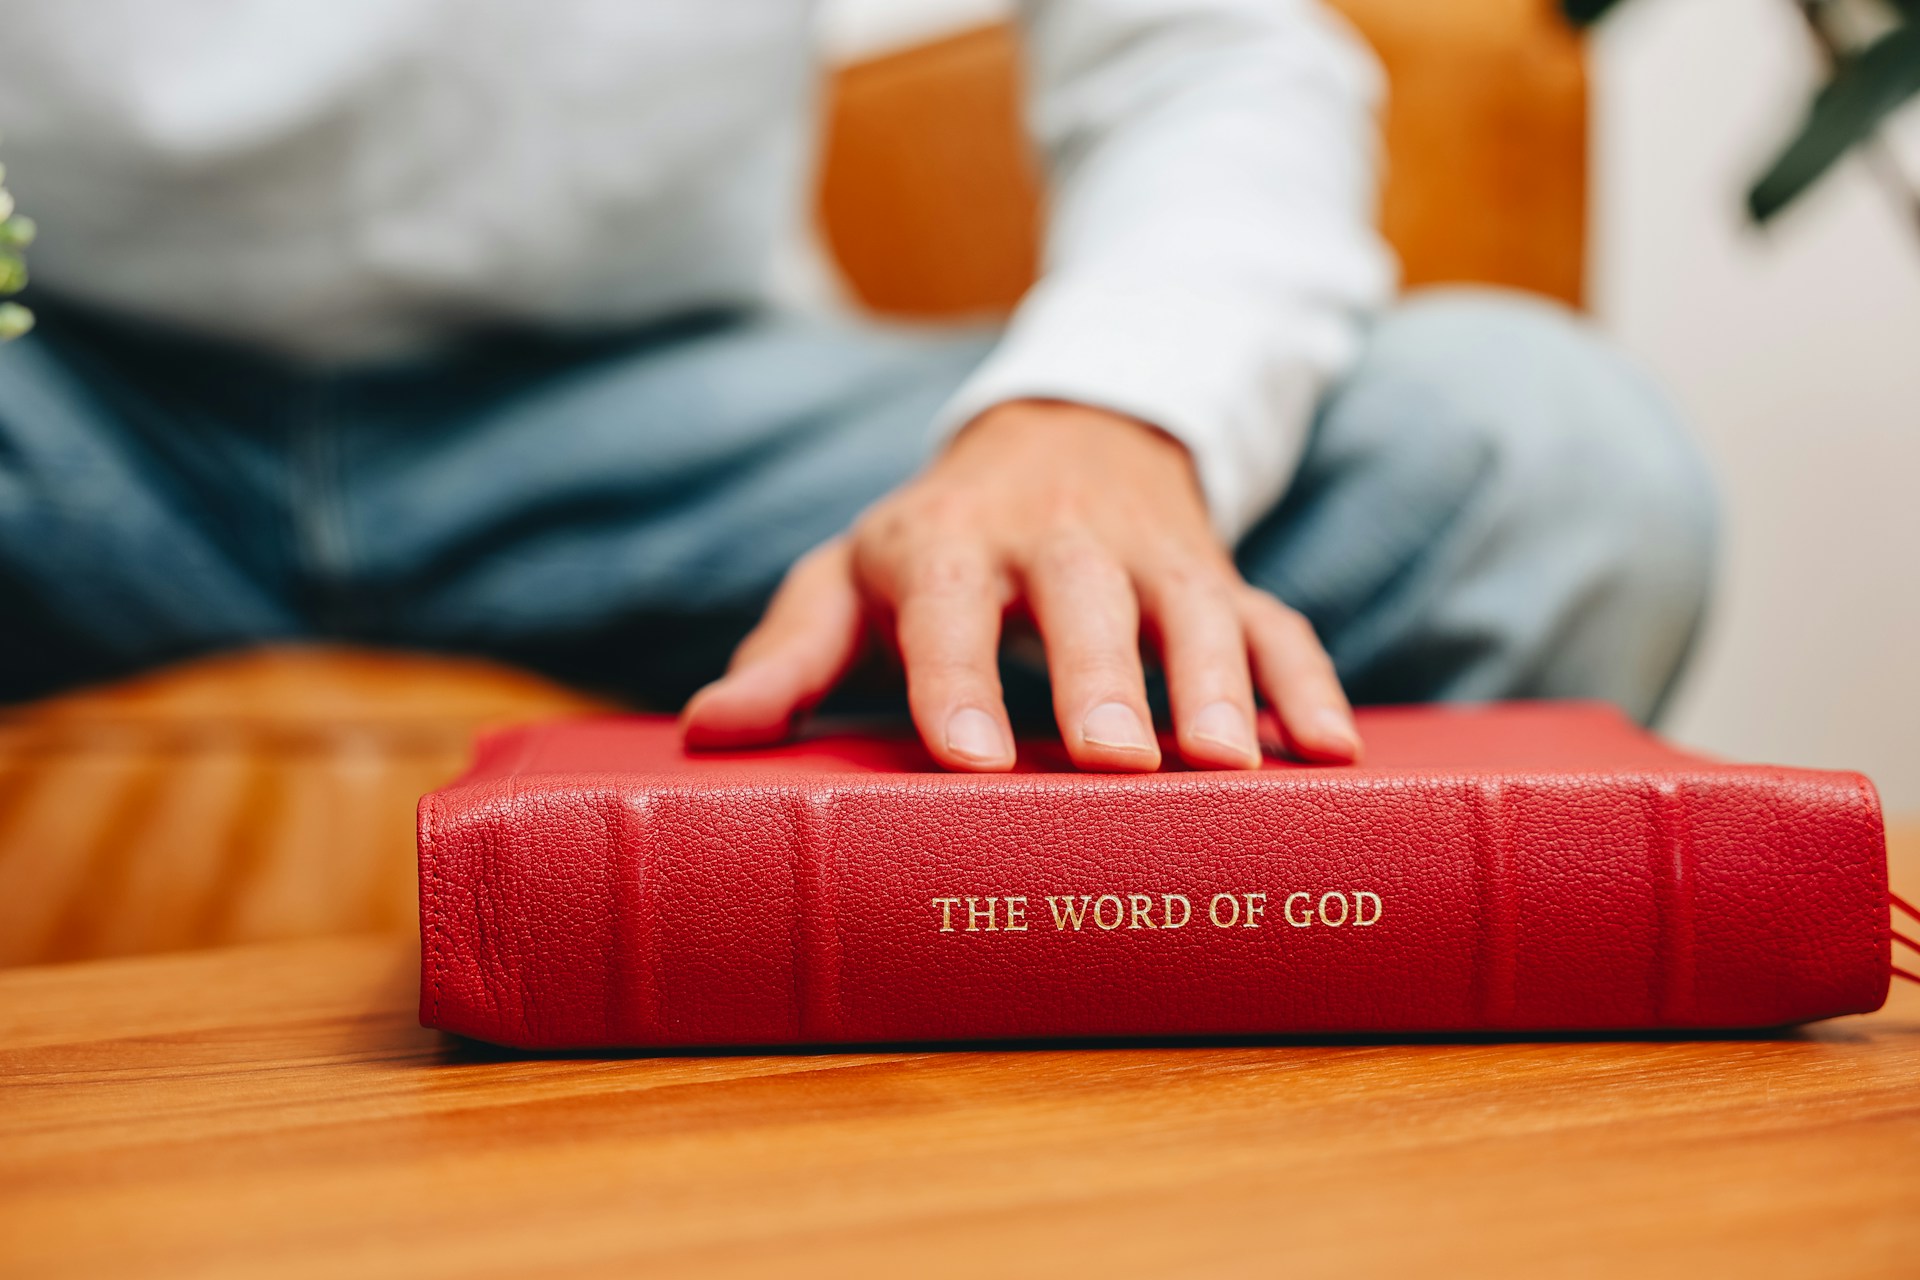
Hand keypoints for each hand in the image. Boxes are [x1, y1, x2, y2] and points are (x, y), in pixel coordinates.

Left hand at [680, 399, 1360, 770]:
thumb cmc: (934, 542)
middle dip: (1103, 678)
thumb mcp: (848, 579)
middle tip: (1117, 761)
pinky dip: (1308, 681)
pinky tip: (1330, 754)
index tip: (976, 760)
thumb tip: (711, 735)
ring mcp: (1148, 557)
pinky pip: (1275, 621)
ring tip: (1227, 764)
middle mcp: (1054, 539)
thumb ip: (790, 654)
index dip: (961, 681)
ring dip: (1217, 682)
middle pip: (1084, 599)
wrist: (1061, 435)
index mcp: (947, 544)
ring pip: (1191, 608)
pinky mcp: (1218, 576)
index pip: (950, 609)